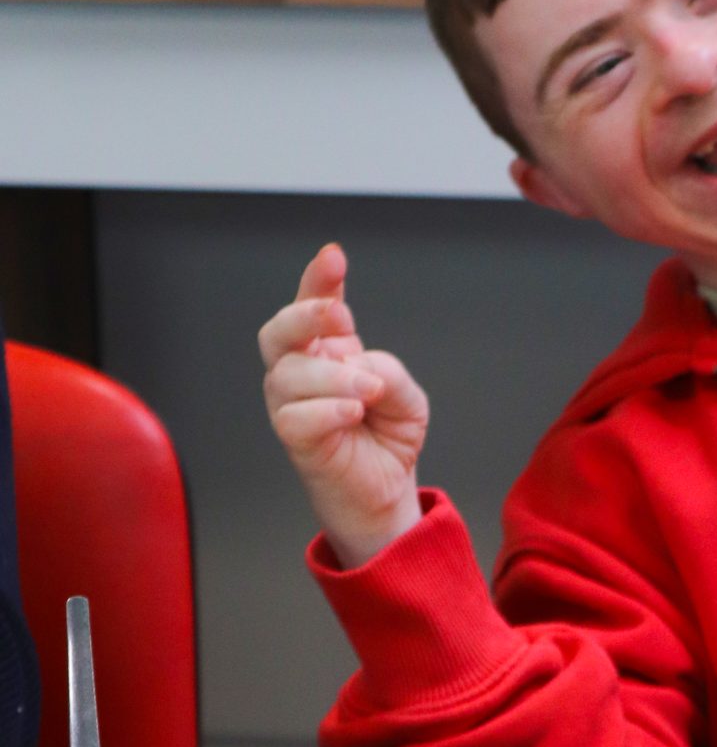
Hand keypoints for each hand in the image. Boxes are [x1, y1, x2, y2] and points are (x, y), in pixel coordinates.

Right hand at [259, 243, 428, 567]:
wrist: (386, 490)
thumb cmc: (388, 436)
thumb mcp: (407, 398)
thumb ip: (386, 371)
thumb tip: (355, 365)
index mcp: (330, 349)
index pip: (317, 305)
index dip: (319, 279)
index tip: (333, 256)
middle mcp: (302, 370)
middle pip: (280, 330)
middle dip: (306, 314)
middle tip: (342, 320)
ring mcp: (291, 404)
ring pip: (289, 374)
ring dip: (334, 377)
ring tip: (369, 393)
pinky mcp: (292, 438)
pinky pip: (293, 417)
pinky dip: (326, 409)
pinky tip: (352, 412)